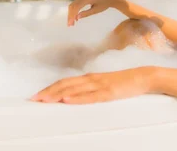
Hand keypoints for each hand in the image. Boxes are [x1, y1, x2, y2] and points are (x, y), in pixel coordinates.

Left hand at [29, 67, 154, 103]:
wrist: (143, 76)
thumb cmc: (124, 82)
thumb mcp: (104, 85)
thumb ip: (91, 89)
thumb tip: (75, 96)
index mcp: (89, 78)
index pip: (65, 82)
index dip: (49, 88)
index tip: (37, 96)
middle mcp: (91, 79)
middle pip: (65, 84)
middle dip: (48, 92)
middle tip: (33, 99)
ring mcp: (99, 85)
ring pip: (74, 89)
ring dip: (57, 94)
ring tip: (44, 99)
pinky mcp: (108, 92)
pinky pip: (90, 96)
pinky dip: (77, 97)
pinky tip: (67, 99)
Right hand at [67, 0, 120, 26]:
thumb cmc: (104, 4)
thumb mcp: (96, 10)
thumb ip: (86, 13)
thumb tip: (77, 17)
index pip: (76, 7)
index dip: (72, 15)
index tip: (70, 23)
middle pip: (72, 6)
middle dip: (70, 16)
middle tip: (70, 25)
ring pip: (73, 5)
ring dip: (71, 14)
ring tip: (72, 23)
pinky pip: (76, 4)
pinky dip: (74, 11)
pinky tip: (75, 18)